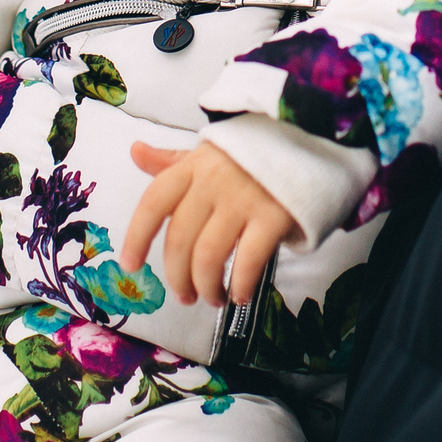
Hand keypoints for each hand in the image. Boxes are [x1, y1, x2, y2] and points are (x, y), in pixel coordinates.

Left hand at [117, 140, 297, 307]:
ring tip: (214, 297)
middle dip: (178, 277)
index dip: (137, 237)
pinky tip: (241, 293)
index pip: (154, 203)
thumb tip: (135, 152)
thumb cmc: (252, 156)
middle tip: (185, 296)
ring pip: (209, 256)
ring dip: (207, 286)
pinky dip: (241, 285)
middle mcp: (214, 181)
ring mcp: (245, 198)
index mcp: (193, 166)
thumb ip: (173, 161)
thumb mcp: (210, 153)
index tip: (131, 266)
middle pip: (180, 240)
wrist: (309, 144)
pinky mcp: (275, 216)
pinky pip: (248, 261)